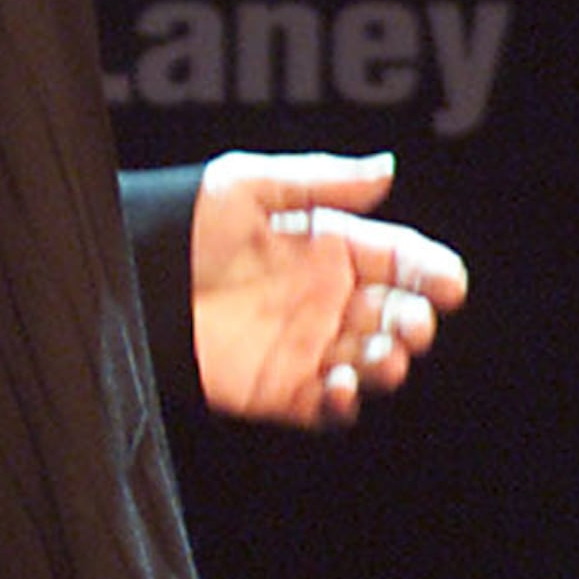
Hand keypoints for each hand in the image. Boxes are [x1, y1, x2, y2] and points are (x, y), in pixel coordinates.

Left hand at [188, 151, 467, 431]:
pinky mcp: (278, 389)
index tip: (448, 283)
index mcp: (327, 249)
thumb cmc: (181, 225)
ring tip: (382, 358)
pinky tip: (338, 388)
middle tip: (412, 324)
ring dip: (388, 364)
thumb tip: (386, 170)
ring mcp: (304, 347)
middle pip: (395, 316)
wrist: (129, 279)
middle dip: (414, 322)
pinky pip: (326, 408)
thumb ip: (318, 181)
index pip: (398, 260)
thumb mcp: (244, 186)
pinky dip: (342, 404)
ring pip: (371, 364)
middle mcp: (324, 300)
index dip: (429, 271)